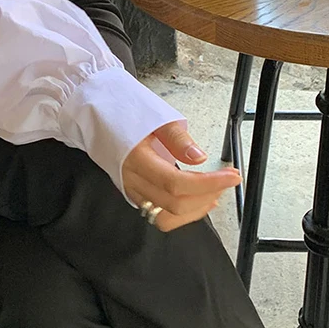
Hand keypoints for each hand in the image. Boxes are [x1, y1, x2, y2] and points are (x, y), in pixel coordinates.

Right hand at [122, 121, 241, 231]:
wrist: (98, 112)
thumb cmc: (125, 110)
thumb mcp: (155, 115)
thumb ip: (178, 139)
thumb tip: (199, 157)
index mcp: (136, 158)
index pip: (176, 184)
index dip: (208, 184)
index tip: (231, 176)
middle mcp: (131, 180)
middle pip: (174, 204)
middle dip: (208, 195)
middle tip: (227, 179)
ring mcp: (131, 189)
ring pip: (166, 217)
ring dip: (195, 210)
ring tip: (215, 192)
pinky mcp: (133, 192)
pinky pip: (158, 213)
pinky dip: (182, 212)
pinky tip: (196, 200)